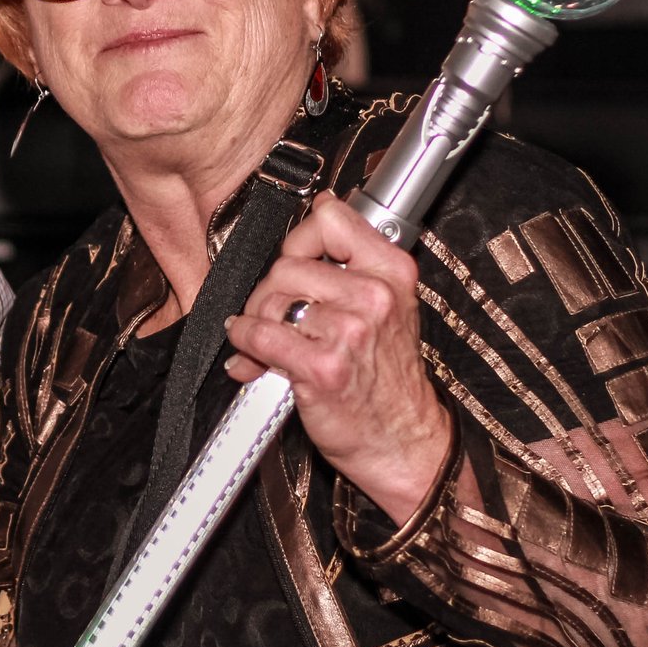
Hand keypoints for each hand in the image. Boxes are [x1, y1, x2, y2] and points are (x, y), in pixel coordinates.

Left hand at [221, 192, 451, 524]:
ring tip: (266, 343)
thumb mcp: (390, 306)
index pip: (330, 220)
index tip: (293, 260)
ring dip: (256, 322)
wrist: (402, 440)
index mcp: (392, 273)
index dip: (299, 240)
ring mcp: (349, 331)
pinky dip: (245, 344)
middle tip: (275, 317)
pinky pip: (260, 336)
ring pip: (270, 300)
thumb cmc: (389, 380)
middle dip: (269, 293)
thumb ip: (355, 258)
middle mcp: (374, 297)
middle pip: (287, 264)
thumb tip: (321, 206)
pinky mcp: (322, 367)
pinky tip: (250, 354)